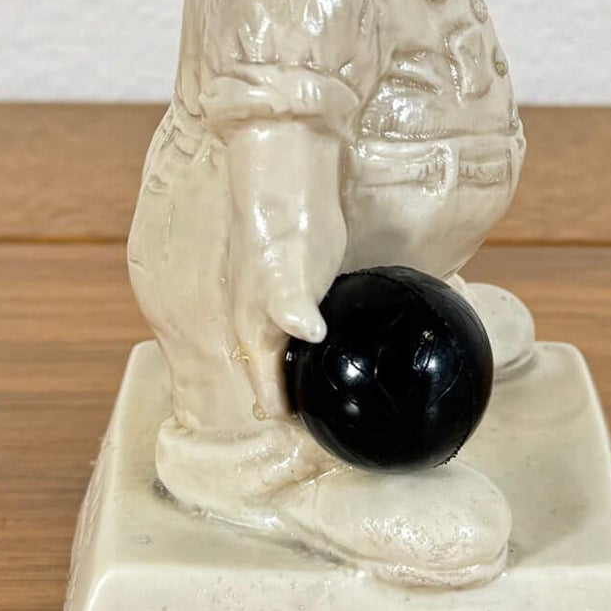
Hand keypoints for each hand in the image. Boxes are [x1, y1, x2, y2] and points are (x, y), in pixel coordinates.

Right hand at [225, 119, 346, 418]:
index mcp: (251, 331)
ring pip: (296, 357)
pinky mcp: (306, 283)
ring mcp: (282, 303)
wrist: (286, 166)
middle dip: (307, 407)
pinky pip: (316, 329)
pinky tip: (359, 347)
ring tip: (356, 398)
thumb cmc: (281, 220)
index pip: (269, 396)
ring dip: (318, 379)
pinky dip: (331, 347)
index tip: (333, 443)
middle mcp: (260, 323)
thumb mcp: (285, 268)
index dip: (297, 424)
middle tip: (350, 429)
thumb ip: (291, 305)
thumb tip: (305, 336)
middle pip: (280, 382)